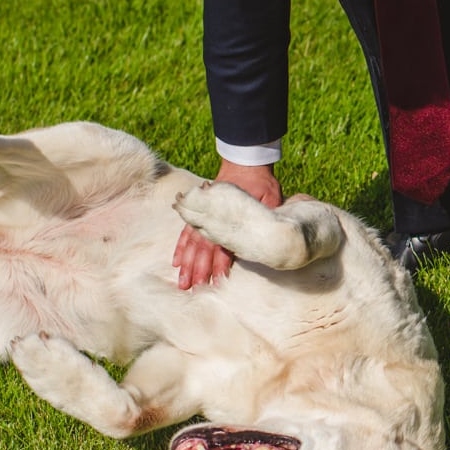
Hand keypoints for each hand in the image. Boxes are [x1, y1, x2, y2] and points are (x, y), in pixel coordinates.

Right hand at [174, 159, 283, 289]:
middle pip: (204, 247)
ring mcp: (206, 215)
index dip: (221, 263)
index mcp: (233, 217)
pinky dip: (181, 247)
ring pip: (193, 242)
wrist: (246, 161)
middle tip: (194, 288)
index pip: (224, 244)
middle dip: (199, 269)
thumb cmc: (261, 183)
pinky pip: (187, 231)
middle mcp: (216, 218)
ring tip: (183, 282)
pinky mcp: (201, 212)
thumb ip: (268, 217)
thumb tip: (273, 238)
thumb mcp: (271, 199)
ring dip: (187, 263)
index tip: (219, 280)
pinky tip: (176, 262)